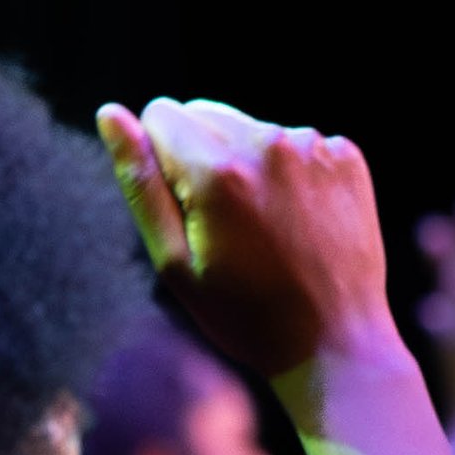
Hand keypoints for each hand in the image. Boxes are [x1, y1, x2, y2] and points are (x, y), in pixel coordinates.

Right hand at [97, 97, 399, 401]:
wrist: (334, 342)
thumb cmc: (246, 316)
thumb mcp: (174, 263)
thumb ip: (140, 185)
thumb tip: (109, 116)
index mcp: (218, 171)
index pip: (160, 114)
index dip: (161, 161)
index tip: (184, 211)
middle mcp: (268, 143)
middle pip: (204, 113)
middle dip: (201, 156)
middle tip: (223, 225)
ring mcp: (314, 146)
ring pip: (250, 127)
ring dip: (246, 164)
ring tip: (264, 228)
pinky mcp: (345, 156)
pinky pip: (296, 143)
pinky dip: (289, 173)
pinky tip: (297, 222)